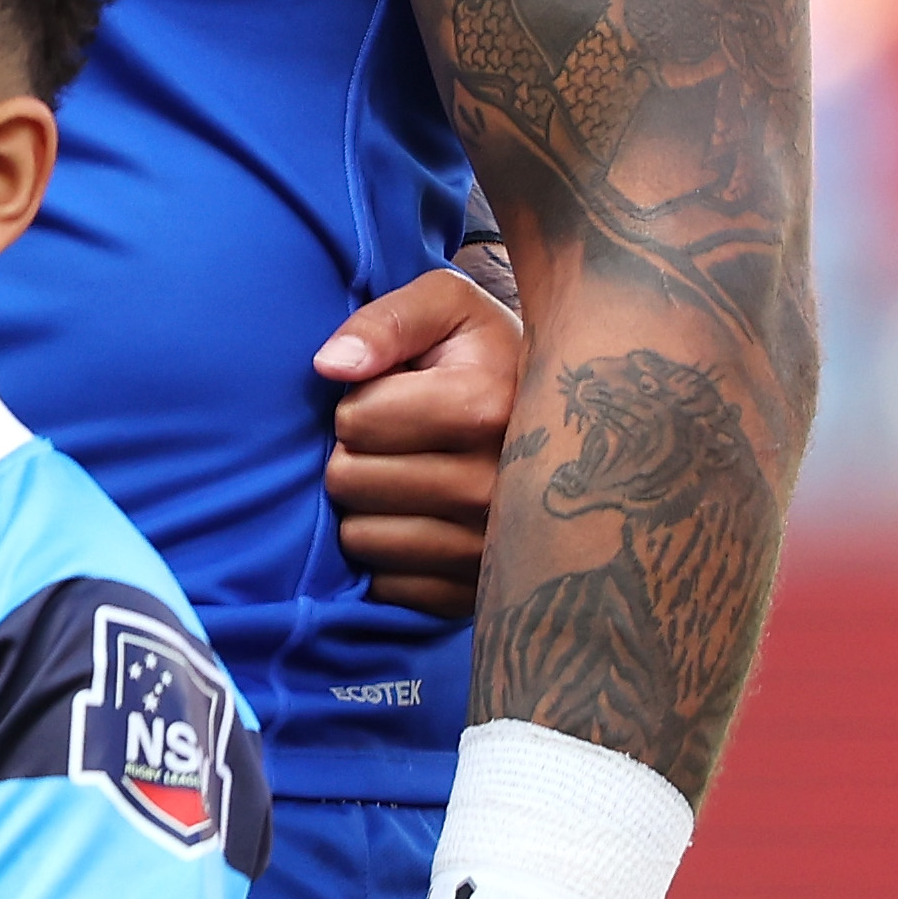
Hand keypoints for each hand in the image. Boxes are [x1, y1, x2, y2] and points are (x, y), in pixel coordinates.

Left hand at [318, 265, 520, 620]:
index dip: (358, 405)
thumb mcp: (445, 306)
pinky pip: (390, 586)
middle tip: (400, 442)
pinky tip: (422, 522)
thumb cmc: (486, 355)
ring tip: (410, 477)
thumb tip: (329, 367)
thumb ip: (383, 322)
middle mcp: (499, 486)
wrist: (568, 422)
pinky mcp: (486, 591)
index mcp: (487, 407)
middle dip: (355, 455)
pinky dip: (391, 557)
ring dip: (368, 507)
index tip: (397, 396)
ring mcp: (497, 548)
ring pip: (362, 539)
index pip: (353, 423)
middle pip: (350, 482)